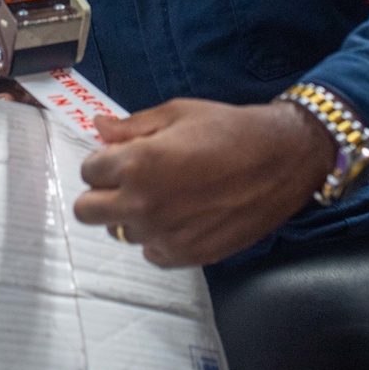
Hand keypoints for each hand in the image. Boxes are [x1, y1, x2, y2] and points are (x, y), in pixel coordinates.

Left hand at [73, 97, 336, 267]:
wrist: (282, 159)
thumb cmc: (229, 128)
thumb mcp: (177, 113)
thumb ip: (132, 126)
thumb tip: (98, 128)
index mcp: (137, 164)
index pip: (88, 171)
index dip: (104, 160)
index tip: (122, 156)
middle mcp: (143, 204)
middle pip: (87, 212)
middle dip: (101, 193)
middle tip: (128, 180)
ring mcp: (163, 235)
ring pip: (120, 232)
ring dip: (132, 215)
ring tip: (165, 195)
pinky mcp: (186, 256)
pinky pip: (151, 252)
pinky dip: (159, 237)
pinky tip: (181, 216)